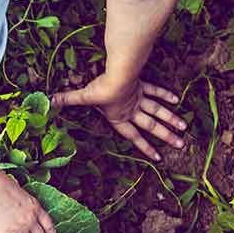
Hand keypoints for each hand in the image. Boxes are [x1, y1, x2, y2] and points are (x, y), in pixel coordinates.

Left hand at [51, 74, 186, 160]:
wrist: (118, 74)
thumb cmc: (100, 89)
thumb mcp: (83, 97)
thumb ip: (67, 99)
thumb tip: (48, 102)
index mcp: (121, 118)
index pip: (134, 136)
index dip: (145, 147)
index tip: (158, 157)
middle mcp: (133, 111)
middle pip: (152, 126)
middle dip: (166, 136)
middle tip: (181, 145)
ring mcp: (140, 98)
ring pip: (159, 111)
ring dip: (171, 119)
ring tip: (184, 128)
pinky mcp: (142, 85)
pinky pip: (155, 91)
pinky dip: (165, 95)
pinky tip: (176, 100)